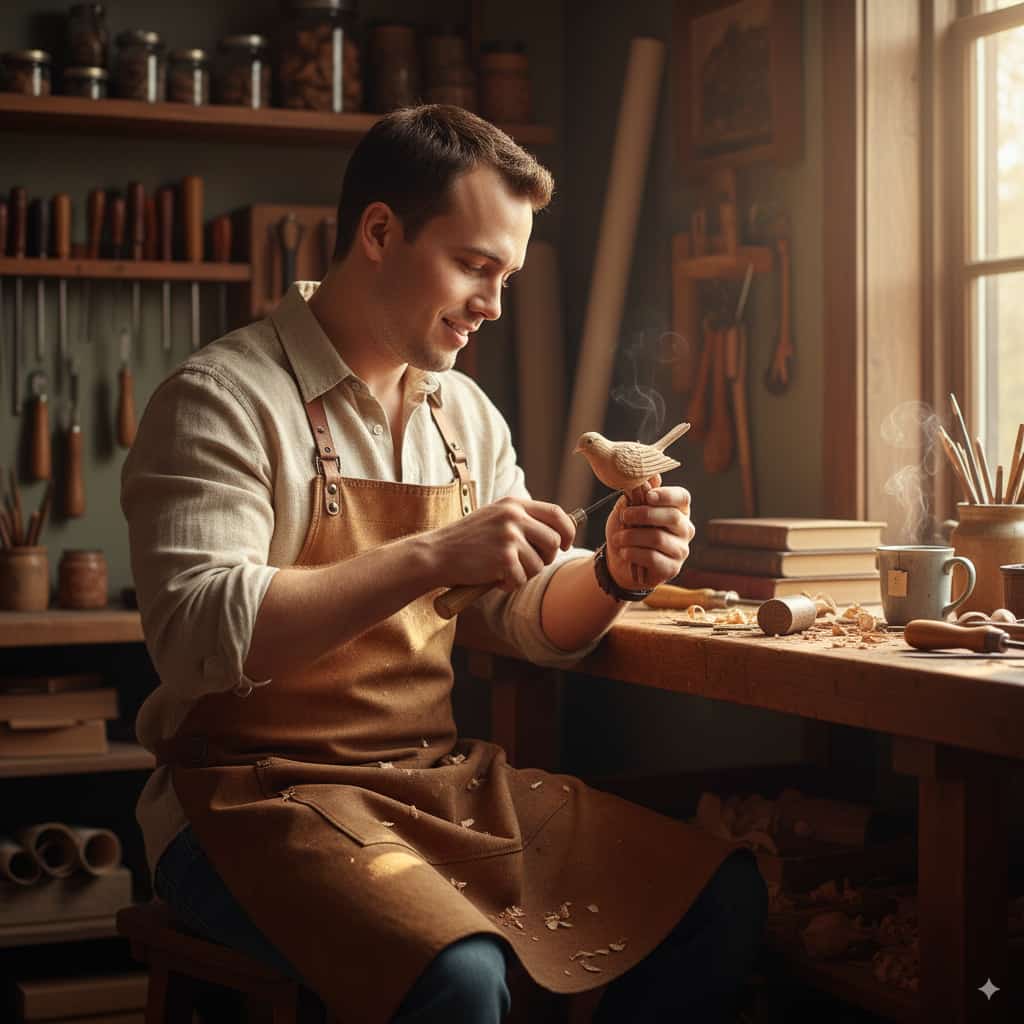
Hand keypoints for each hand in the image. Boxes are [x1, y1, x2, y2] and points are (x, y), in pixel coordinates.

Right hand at [429, 497, 576, 591]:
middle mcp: (514, 516)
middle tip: (527, 565)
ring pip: (539, 564)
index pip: (556, 513)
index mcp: (513, 504)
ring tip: (502, 570)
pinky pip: (522, 579)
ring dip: (525, 574)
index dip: (567, 530)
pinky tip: (493, 578)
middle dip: (546, 558)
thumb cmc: (467, 541)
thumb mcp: (495, 518)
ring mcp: (509, 536)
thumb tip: (558, 535)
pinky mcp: (503, 558)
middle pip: (553, 541)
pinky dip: (510, 584)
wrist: (437, 553)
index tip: (565, 544)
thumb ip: (522, 521)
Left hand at [603, 475, 694, 590]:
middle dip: (643, 514)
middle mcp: (685, 528)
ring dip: (632, 536)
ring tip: (618, 538)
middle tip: (624, 516)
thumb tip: (651, 475)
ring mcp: (681, 549)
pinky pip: (653, 558)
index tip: (648, 496)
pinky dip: (633, 553)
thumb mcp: (629, 508)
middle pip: (672, 517)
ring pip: (658, 538)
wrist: (620, 561)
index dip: (667, 495)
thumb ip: (639, 492)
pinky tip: (624, 552)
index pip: (682, 497)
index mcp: (678, 509)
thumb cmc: (628, 529)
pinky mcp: (672, 568)